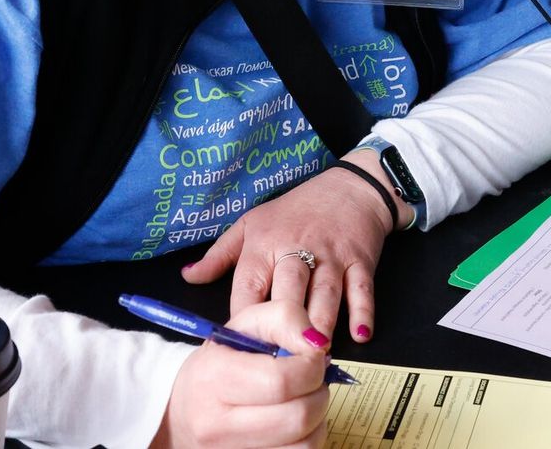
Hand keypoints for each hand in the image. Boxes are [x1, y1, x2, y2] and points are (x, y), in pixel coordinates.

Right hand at [155, 299, 330, 448]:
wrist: (181, 411)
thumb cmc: (219, 363)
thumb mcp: (245, 325)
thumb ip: (285, 319)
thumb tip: (318, 345)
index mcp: (214, 378)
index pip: (281, 381)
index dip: (311, 367)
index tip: (312, 358)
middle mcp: (217, 425)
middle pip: (298, 416)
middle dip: (318, 393)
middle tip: (312, 381)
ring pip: (304, 444)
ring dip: (317, 419)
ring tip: (304, 401)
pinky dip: (307, 439)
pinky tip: (295, 424)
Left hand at [181, 150, 397, 341]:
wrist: (350, 188)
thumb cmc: (296, 210)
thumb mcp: (252, 223)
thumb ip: (219, 255)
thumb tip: (187, 277)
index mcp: (264, 245)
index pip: (248, 287)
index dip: (244, 319)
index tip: (241, 350)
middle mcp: (296, 251)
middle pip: (289, 290)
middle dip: (285, 325)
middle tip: (281, 362)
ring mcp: (331, 256)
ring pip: (325, 293)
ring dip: (320, 324)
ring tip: (315, 357)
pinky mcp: (360, 260)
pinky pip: (361, 289)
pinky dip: (363, 313)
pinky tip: (360, 336)